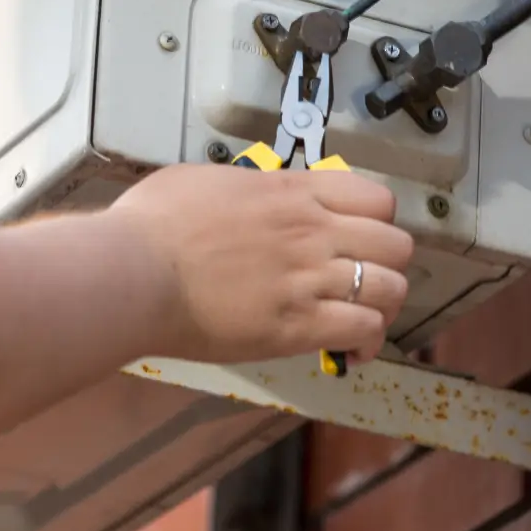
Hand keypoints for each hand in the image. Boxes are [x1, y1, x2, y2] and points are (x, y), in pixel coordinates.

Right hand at [106, 163, 413, 365]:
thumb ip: (245, 187)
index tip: (358, 236)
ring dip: (382, 305)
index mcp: (292, 191)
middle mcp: (312, 231)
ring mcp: (309, 279)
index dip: (376, 220)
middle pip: (396, 244)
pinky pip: (364, 329)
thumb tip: (249, 195)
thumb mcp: (205, 180)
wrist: (134, 271)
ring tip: (361, 317)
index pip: (376, 198)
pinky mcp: (298, 326)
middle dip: (386, 264)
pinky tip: (352, 351)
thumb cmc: (153, 222)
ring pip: (391, 288)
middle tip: (362, 280)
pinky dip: (366, 342)